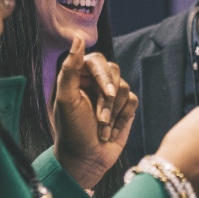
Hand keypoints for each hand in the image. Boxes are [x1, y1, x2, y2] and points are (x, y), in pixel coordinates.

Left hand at [52, 35, 137, 188]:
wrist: (87, 159)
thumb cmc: (72, 130)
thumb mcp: (66, 99)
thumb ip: (70, 68)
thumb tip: (77, 37)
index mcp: (77, 76)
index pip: (96, 60)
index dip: (103, 76)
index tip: (105, 93)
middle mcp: (94, 82)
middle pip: (114, 71)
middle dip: (108, 99)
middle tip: (100, 119)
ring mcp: (110, 94)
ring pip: (124, 87)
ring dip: (114, 112)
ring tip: (102, 129)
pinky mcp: (124, 107)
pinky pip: (132, 101)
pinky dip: (123, 117)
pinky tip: (111, 131)